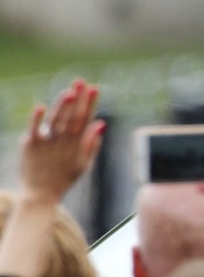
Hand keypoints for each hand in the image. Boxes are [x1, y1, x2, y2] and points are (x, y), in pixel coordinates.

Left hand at [20, 80, 103, 203]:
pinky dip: (37, 119)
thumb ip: (92, 143)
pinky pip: (34, 130)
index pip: (85, 119)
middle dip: (78, 99)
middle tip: (81, 81)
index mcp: (76, 144)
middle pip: (72, 117)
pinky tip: (40, 106)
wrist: (41, 195)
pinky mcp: (30, 146)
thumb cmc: (64, 178)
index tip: (94, 88)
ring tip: (69, 91)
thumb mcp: (84, 163)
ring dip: (62, 106)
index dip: (90, 103)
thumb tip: (101, 123)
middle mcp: (63, 142)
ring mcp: (46, 143)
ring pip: (56, 121)